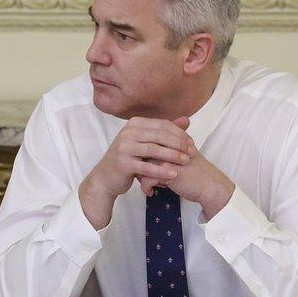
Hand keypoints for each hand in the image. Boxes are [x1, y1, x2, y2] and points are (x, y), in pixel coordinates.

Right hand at [78, 116, 195, 228]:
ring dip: (172, 155)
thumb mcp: (145, 142)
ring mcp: (124, 148)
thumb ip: (165, 131)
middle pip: (159, 135)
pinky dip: (161, 170)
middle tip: (191, 152)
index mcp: (134, 124)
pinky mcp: (123, 163)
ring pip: (154, 149)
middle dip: (178, 144)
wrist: (106, 176)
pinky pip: (146, 166)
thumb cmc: (129, 158)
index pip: (162, 125)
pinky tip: (173, 174)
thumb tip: (187, 120)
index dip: (179, 133)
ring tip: (186, 161)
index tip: (191, 143)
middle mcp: (127, 132)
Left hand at [138, 149, 234, 219]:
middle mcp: (169, 147)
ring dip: (141, 177)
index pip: (149, 144)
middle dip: (139, 167)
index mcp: (173, 142)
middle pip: (143, 154)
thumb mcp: (180, 159)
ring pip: (143, 166)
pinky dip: (147, 187)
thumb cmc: (196, 174)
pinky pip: (148, 179)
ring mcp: (169, 158)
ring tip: (146, 185)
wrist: (211, 186)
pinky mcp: (169, 172)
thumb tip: (147, 158)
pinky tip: (150, 193)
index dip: (143, 157)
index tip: (141, 167)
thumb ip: (167, 155)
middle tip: (140, 177)